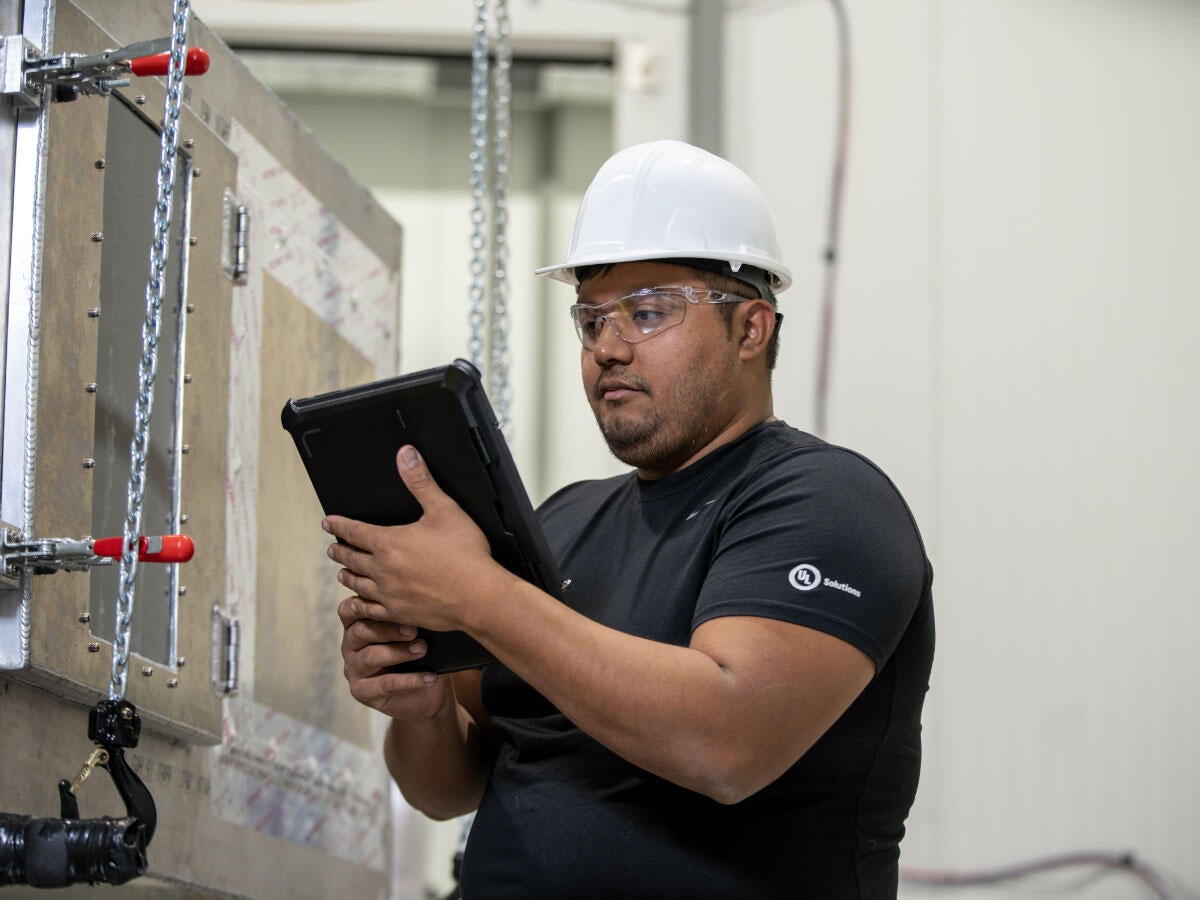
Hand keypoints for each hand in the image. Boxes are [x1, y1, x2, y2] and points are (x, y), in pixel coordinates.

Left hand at [324, 445, 500, 633]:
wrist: (478, 596)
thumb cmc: (464, 554)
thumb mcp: (443, 509)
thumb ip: (421, 481)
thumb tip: (406, 456)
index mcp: (389, 543)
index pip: (354, 531)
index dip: (338, 525)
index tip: (327, 523)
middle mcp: (382, 570)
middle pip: (352, 558)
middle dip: (340, 551)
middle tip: (332, 549)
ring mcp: (389, 594)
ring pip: (358, 584)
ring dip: (347, 576)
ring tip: (342, 573)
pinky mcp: (399, 614)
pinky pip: (371, 610)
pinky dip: (361, 605)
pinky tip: (360, 604)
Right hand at [338, 593, 449, 719]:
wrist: (424, 693)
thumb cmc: (416, 654)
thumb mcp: (412, 633)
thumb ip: (406, 619)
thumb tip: (421, 606)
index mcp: (356, 624)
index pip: (349, 609)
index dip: (362, 604)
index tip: (387, 600)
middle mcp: (350, 645)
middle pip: (360, 631)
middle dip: (388, 628)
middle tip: (413, 629)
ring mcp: (353, 669)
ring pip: (371, 656)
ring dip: (399, 652)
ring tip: (422, 649)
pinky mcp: (362, 691)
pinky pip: (385, 684)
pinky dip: (410, 680)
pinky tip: (429, 676)